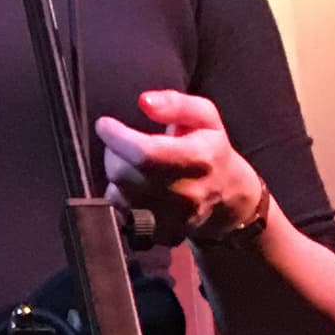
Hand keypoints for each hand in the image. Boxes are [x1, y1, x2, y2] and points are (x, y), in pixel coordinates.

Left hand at [93, 88, 269, 246]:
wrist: (229, 196)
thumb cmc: (212, 151)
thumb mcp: (204, 117)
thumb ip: (175, 103)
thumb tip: (145, 101)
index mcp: (199, 160)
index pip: (144, 152)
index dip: (116, 137)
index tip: (105, 124)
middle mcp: (186, 193)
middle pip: (124, 173)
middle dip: (114, 153)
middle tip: (122, 143)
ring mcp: (173, 218)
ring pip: (119, 194)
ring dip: (117, 176)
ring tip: (135, 165)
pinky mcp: (162, 233)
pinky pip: (122, 214)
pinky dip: (122, 198)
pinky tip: (137, 187)